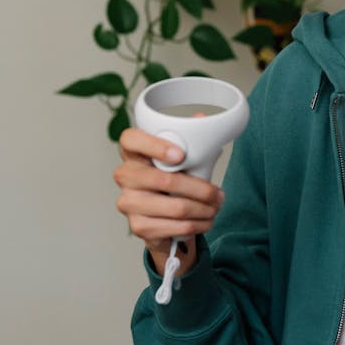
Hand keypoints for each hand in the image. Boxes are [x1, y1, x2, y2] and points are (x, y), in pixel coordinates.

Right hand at [114, 128, 224, 276]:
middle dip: (200, 189)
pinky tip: (205, 221)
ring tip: (216, 208)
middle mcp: (125, 176)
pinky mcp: (137, 226)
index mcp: (133, 152)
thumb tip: (201, 118)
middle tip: (218, 194)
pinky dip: (197, 225)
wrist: (162, 218)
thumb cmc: (172, 180)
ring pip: (175, 207)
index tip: (181, 155)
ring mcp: (128, 202)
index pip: (131, 139)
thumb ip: (190, 138)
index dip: (155, 145)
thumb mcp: (182, 158)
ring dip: (204, 210)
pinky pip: (174, 227)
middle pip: (164, 180)